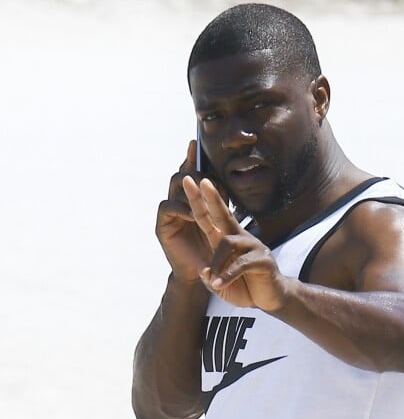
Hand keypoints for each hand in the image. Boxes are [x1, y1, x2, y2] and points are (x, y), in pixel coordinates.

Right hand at [156, 140, 216, 283]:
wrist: (204, 276)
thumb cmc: (214, 250)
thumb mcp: (219, 223)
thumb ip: (218, 203)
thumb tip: (225, 182)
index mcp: (192, 200)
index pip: (191, 174)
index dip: (191, 158)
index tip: (195, 142)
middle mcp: (178, 203)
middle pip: (181, 175)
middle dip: (193, 170)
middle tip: (205, 175)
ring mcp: (169, 214)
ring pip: (174, 187)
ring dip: (189, 187)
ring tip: (201, 194)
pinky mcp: (162, 226)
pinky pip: (168, 207)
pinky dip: (182, 208)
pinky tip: (193, 214)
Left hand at [182, 176, 289, 310]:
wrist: (270, 300)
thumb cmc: (245, 288)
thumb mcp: (219, 285)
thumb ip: (209, 277)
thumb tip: (203, 270)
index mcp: (226, 240)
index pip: (210, 217)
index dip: (199, 201)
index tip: (188, 181)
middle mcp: (239, 238)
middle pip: (223, 214)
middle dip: (211, 198)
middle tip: (200, 181)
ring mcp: (253, 246)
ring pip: (227, 243)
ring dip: (216, 263)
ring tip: (212, 280)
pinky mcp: (263, 259)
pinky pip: (240, 263)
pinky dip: (227, 275)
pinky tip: (219, 284)